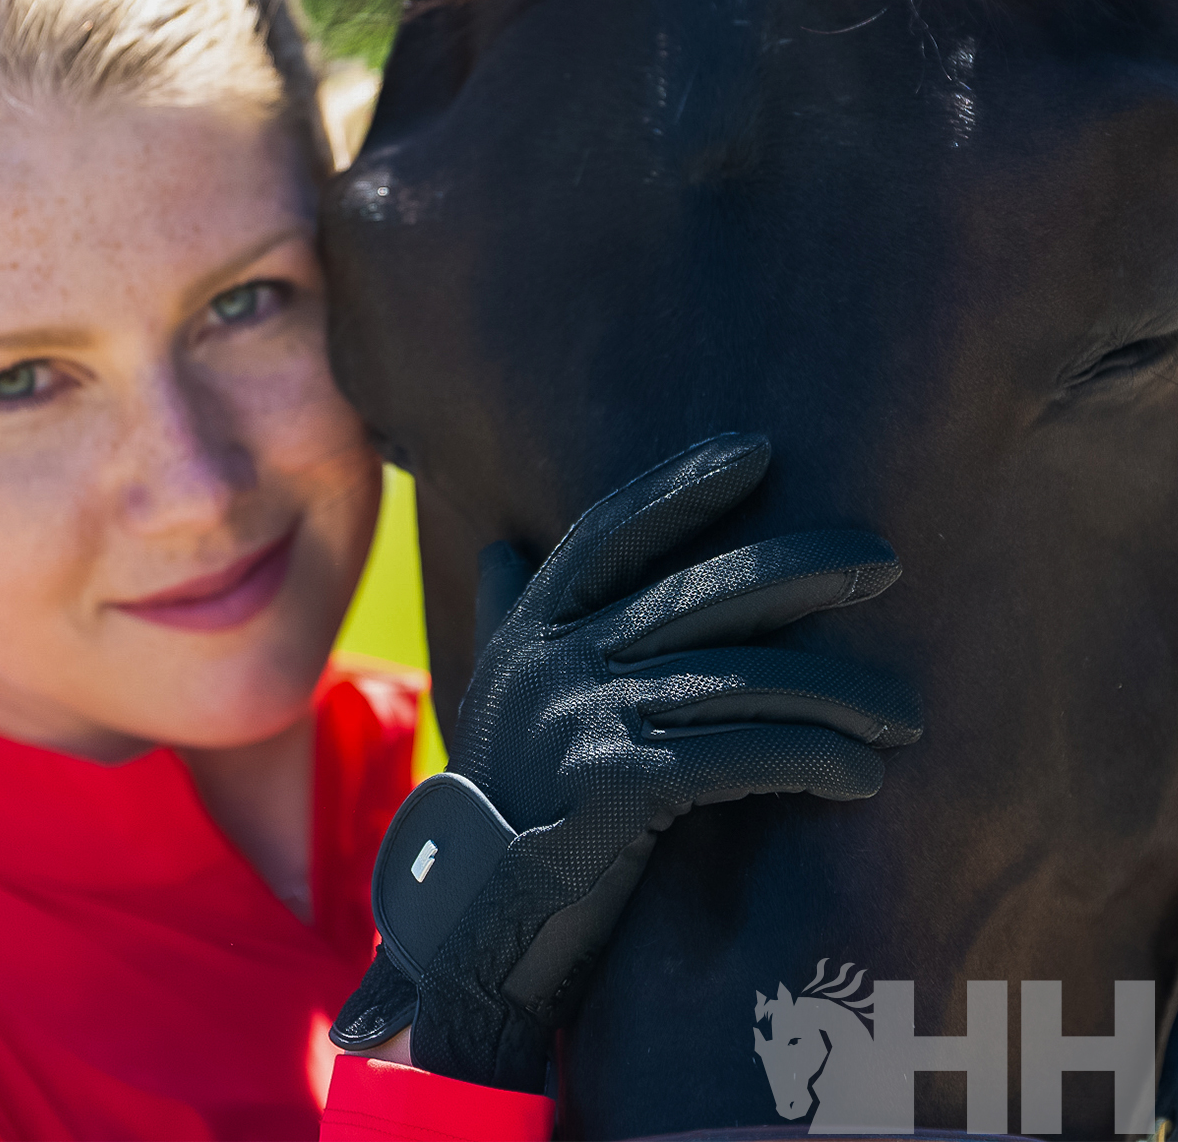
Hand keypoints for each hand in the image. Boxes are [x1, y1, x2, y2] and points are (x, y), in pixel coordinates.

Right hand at [331, 434, 919, 1091]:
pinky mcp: (617, 787)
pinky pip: (741, 756)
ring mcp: (584, 720)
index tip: (759, 452)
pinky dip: (812, 761)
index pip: (613, 531)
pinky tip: (862, 775)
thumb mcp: (495, 697)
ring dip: (836, 694)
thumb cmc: (503, 802)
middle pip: (698, 593)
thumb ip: (507, 618)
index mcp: (534, 631)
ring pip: (737, 680)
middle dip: (799, 568)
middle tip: (882, 560)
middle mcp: (557, 662)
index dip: (682, 486)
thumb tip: (501, 545)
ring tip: (903, 715)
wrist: (469, 921)